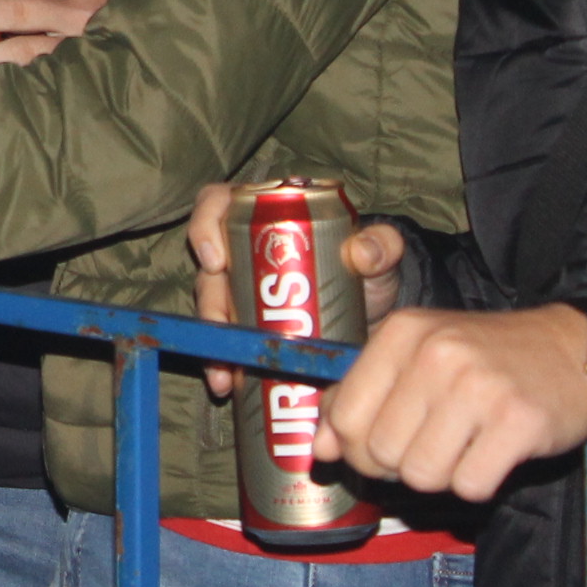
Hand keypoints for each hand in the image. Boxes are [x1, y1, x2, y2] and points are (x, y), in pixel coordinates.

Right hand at [186, 182, 407, 398]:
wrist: (374, 318)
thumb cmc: (370, 272)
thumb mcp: (381, 256)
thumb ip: (380, 245)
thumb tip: (360, 252)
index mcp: (266, 217)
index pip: (216, 204)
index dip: (205, 227)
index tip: (216, 261)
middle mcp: (243, 248)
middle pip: (209, 264)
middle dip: (209, 300)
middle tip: (222, 326)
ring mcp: (239, 286)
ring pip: (210, 304)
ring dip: (212, 338)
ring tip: (223, 371)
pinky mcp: (242, 321)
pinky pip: (221, 337)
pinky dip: (219, 360)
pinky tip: (225, 382)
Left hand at [316, 303, 586, 500]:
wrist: (572, 352)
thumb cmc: (482, 359)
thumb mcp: (414, 358)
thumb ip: (358, 397)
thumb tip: (320, 450)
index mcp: (401, 333)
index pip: (345, 416)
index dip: (354, 447)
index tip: (377, 446)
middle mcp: (436, 354)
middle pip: (381, 452)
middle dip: (399, 465)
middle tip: (430, 446)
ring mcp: (479, 387)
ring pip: (423, 474)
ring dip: (440, 475)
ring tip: (462, 447)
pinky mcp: (519, 422)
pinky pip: (470, 485)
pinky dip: (477, 482)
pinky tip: (491, 454)